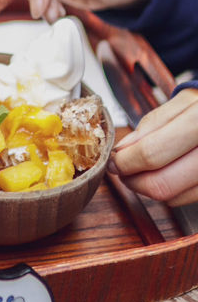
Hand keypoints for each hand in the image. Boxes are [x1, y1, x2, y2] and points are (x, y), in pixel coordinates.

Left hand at [112, 88, 197, 204]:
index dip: (125, 161)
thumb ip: (153, 124)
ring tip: (140, 170)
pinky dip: (170, 191)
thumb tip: (124, 149)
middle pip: (161, 183)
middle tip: (121, 169)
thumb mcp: (185, 102)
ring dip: (147, 187)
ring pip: (173, 196)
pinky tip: (165, 173)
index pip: (152, 153)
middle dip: (132, 179)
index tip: (114, 159)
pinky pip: (187, 199)